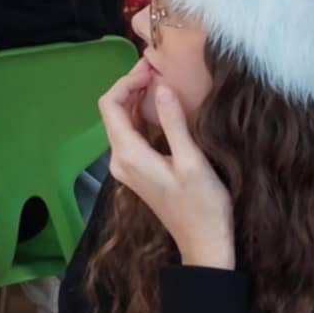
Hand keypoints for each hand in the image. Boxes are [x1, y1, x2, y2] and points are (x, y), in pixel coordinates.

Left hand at [99, 61, 233, 269]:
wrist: (203, 244)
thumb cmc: (202, 205)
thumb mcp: (192, 161)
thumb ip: (173, 123)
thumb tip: (161, 87)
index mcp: (128, 154)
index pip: (110, 105)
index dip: (125, 81)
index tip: (150, 68)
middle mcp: (120, 159)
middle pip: (113, 111)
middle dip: (131, 86)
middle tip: (157, 68)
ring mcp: (127, 167)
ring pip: (122, 122)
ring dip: (136, 99)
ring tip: (160, 80)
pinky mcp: (138, 170)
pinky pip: (132, 134)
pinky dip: (142, 115)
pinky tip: (160, 105)